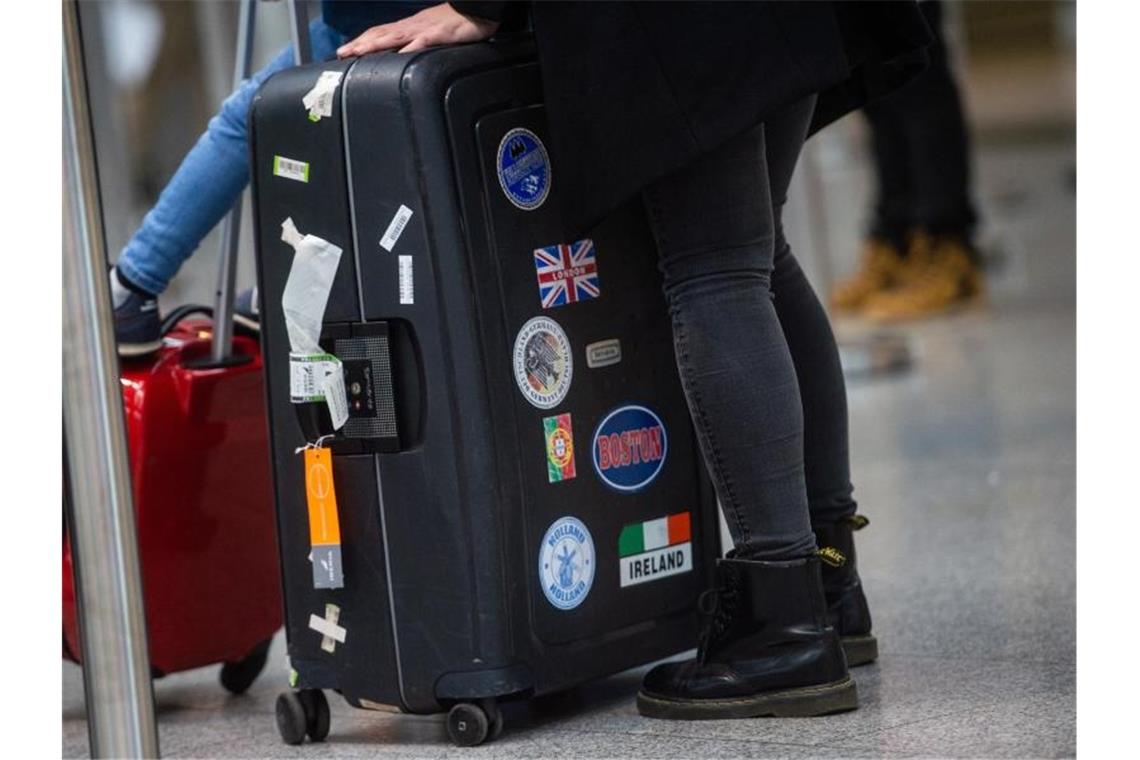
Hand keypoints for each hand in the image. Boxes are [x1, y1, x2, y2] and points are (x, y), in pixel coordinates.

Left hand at [336, 4, 498, 57]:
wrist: (476, 8)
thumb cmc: (456, 22)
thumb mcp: (431, 33)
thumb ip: (416, 43)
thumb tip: (402, 55)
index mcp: (409, 27)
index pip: (379, 34)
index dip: (361, 42)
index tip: (344, 51)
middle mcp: (411, 27)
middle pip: (379, 35)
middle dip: (359, 44)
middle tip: (341, 53)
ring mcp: (423, 29)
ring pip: (393, 37)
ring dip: (373, 45)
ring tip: (357, 53)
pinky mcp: (438, 34)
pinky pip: (421, 41)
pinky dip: (409, 48)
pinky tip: (399, 55)